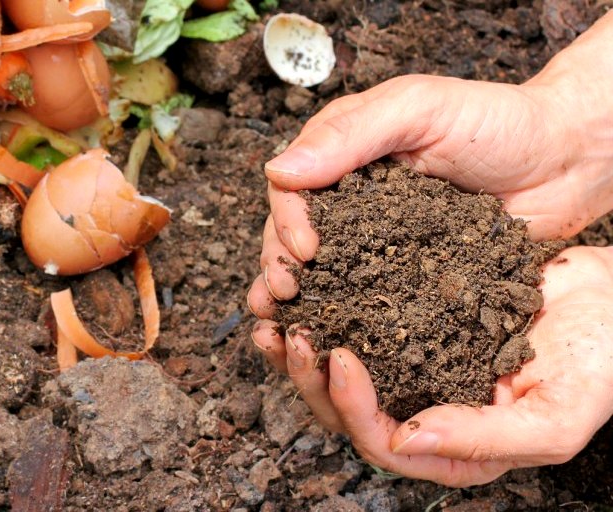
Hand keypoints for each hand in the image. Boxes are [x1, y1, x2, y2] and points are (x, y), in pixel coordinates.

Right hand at [247, 11, 612, 313]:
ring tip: (288, 327)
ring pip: (323, 272)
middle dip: (280, 266)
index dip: (286, 221)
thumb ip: (350, 134)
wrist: (568, 161)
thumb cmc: (499, 121)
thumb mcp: (419, 109)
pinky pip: (368, 299)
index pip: (291, 189)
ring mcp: (377, 240)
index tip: (305, 250)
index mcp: (343, 154)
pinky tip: (331, 341)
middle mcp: (351, 200)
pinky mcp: (407, 276)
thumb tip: (278, 171)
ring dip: (300, 300)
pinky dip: (345, 320)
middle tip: (285, 295)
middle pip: (294, 235)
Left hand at [252, 246, 612, 486]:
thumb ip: (486, 438)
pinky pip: (355, 324)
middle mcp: (426, 413)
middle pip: (347, 412)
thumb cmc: (600, 362)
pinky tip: (302, 290)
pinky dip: (325, 309)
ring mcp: (414, 369)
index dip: (352, 408)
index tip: (338, 356)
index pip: (384, 444)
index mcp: (456, 449)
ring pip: (340, 373)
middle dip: (310, 378)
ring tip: (276, 315)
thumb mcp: (557, 414)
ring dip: (302, 348)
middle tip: (294, 332)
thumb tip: (406, 439)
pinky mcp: (408, 326)